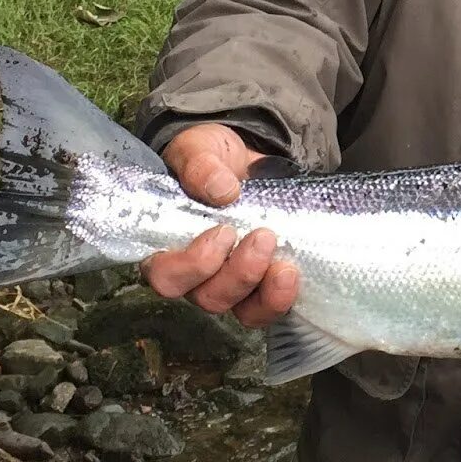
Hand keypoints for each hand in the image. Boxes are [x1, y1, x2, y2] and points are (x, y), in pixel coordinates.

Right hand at [141, 123, 299, 327]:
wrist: (248, 157)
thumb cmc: (211, 159)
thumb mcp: (199, 150)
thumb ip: (199, 165)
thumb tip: (222, 190)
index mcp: (168, 246)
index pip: (166, 277)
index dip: (192, 266)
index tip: (222, 232)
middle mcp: (198, 275)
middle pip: (209, 298)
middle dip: (238, 274)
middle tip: (263, 236)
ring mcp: (233, 283)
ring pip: (243, 311)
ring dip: (265, 293)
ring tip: (285, 264)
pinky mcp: (265, 283)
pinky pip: (272, 306)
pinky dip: (284, 297)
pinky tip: (294, 272)